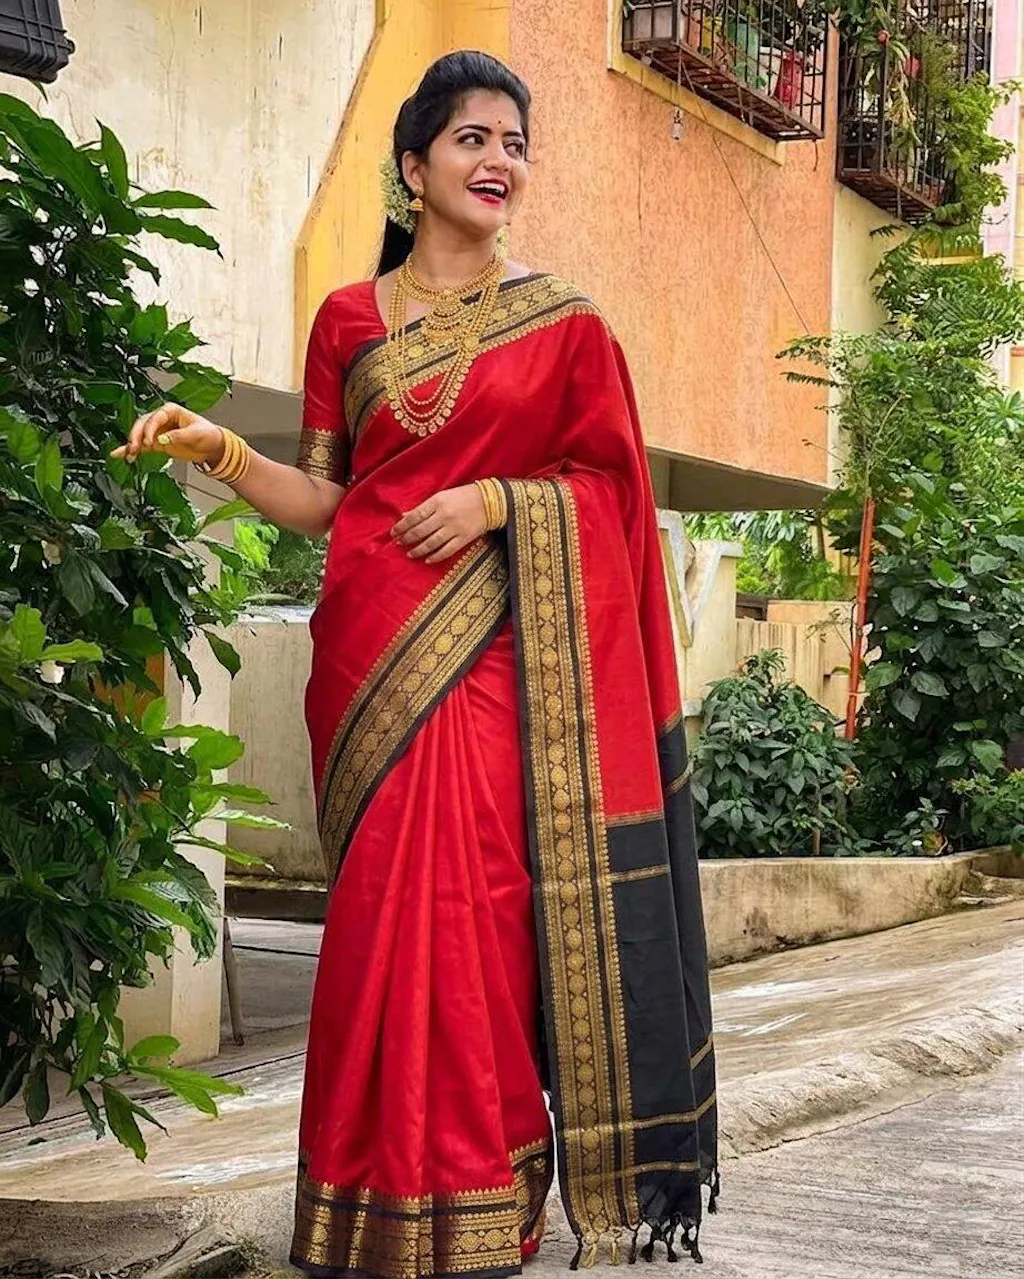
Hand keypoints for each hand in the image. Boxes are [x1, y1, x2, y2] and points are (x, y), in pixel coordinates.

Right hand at [110, 403, 224, 465]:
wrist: (212, 446)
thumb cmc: (207, 434)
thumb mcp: (195, 433)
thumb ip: (178, 436)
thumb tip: (162, 439)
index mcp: (170, 411)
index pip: (155, 418)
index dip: (150, 429)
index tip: (149, 441)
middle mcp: (161, 419)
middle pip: (142, 424)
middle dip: (136, 436)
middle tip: (135, 448)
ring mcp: (157, 431)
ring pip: (139, 435)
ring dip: (132, 444)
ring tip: (129, 455)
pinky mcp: (157, 443)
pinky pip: (141, 446)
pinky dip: (131, 450)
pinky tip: (120, 455)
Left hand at [391, 484, 487, 563]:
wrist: (489, 501)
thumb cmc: (463, 497)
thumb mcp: (442, 496)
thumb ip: (423, 507)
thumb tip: (405, 516)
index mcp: (437, 502)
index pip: (414, 516)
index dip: (402, 526)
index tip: (394, 532)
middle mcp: (444, 515)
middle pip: (420, 531)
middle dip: (407, 538)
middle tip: (399, 543)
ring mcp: (454, 528)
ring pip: (431, 543)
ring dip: (418, 549)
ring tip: (410, 553)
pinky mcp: (464, 538)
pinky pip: (447, 550)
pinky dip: (436, 556)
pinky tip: (427, 560)